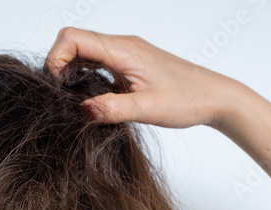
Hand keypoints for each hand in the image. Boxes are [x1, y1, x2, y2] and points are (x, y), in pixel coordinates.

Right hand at [44, 26, 242, 129]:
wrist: (215, 96)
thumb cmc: (188, 99)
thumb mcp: (148, 109)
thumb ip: (112, 109)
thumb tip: (81, 110)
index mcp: (124, 50)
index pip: (73, 38)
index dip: (56, 59)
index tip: (57, 87)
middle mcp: (122, 46)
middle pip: (73, 40)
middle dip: (59, 65)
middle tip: (62, 96)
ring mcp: (125, 53)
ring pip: (83, 50)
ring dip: (71, 71)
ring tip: (75, 99)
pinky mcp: (129, 63)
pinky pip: (97, 61)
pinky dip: (85, 75)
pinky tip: (91, 97)